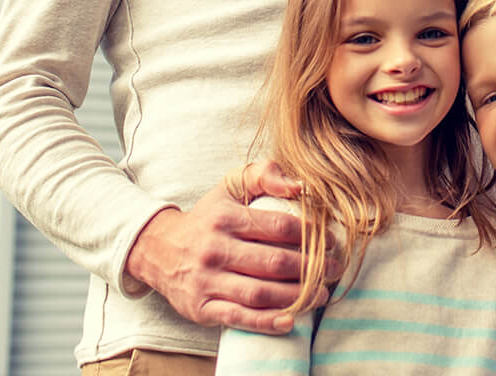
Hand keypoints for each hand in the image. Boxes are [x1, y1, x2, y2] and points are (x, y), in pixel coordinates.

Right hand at [126, 160, 334, 333]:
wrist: (159, 248)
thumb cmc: (208, 216)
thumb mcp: (231, 185)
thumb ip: (265, 174)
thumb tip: (300, 186)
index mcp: (227, 217)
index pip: (278, 226)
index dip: (310, 235)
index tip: (330, 240)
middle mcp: (216, 249)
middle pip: (273, 261)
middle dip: (312, 267)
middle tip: (336, 267)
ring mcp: (207, 281)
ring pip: (260, 292)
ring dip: (297, 295)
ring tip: (323, 294)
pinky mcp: (201, 308)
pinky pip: (239, 317)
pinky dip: (267, 322)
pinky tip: (290, 320)